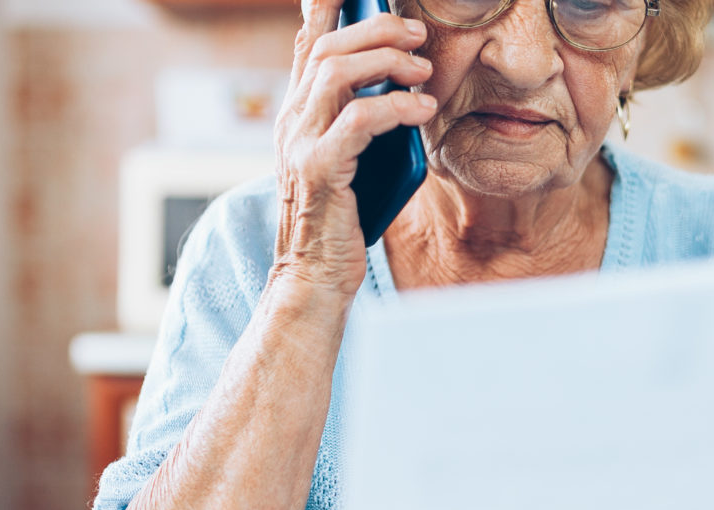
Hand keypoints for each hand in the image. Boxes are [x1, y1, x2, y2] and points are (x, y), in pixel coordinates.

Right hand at [271, 0, 437, 296]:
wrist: (313, 278)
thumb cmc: (339, 222)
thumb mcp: (349, 159)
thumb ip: (360, 121)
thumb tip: (401, 84)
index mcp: (296, 115)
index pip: (306, 44)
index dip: (325, 7)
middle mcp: (290, 122)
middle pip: (325, 46)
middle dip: (376, 28)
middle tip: (418, 33)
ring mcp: (299, 144)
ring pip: (336, 71)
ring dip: (388, 61)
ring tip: (423, 71)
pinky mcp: (319, 170)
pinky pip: (359, 119)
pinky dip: (396, 106)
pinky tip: (421, 110)